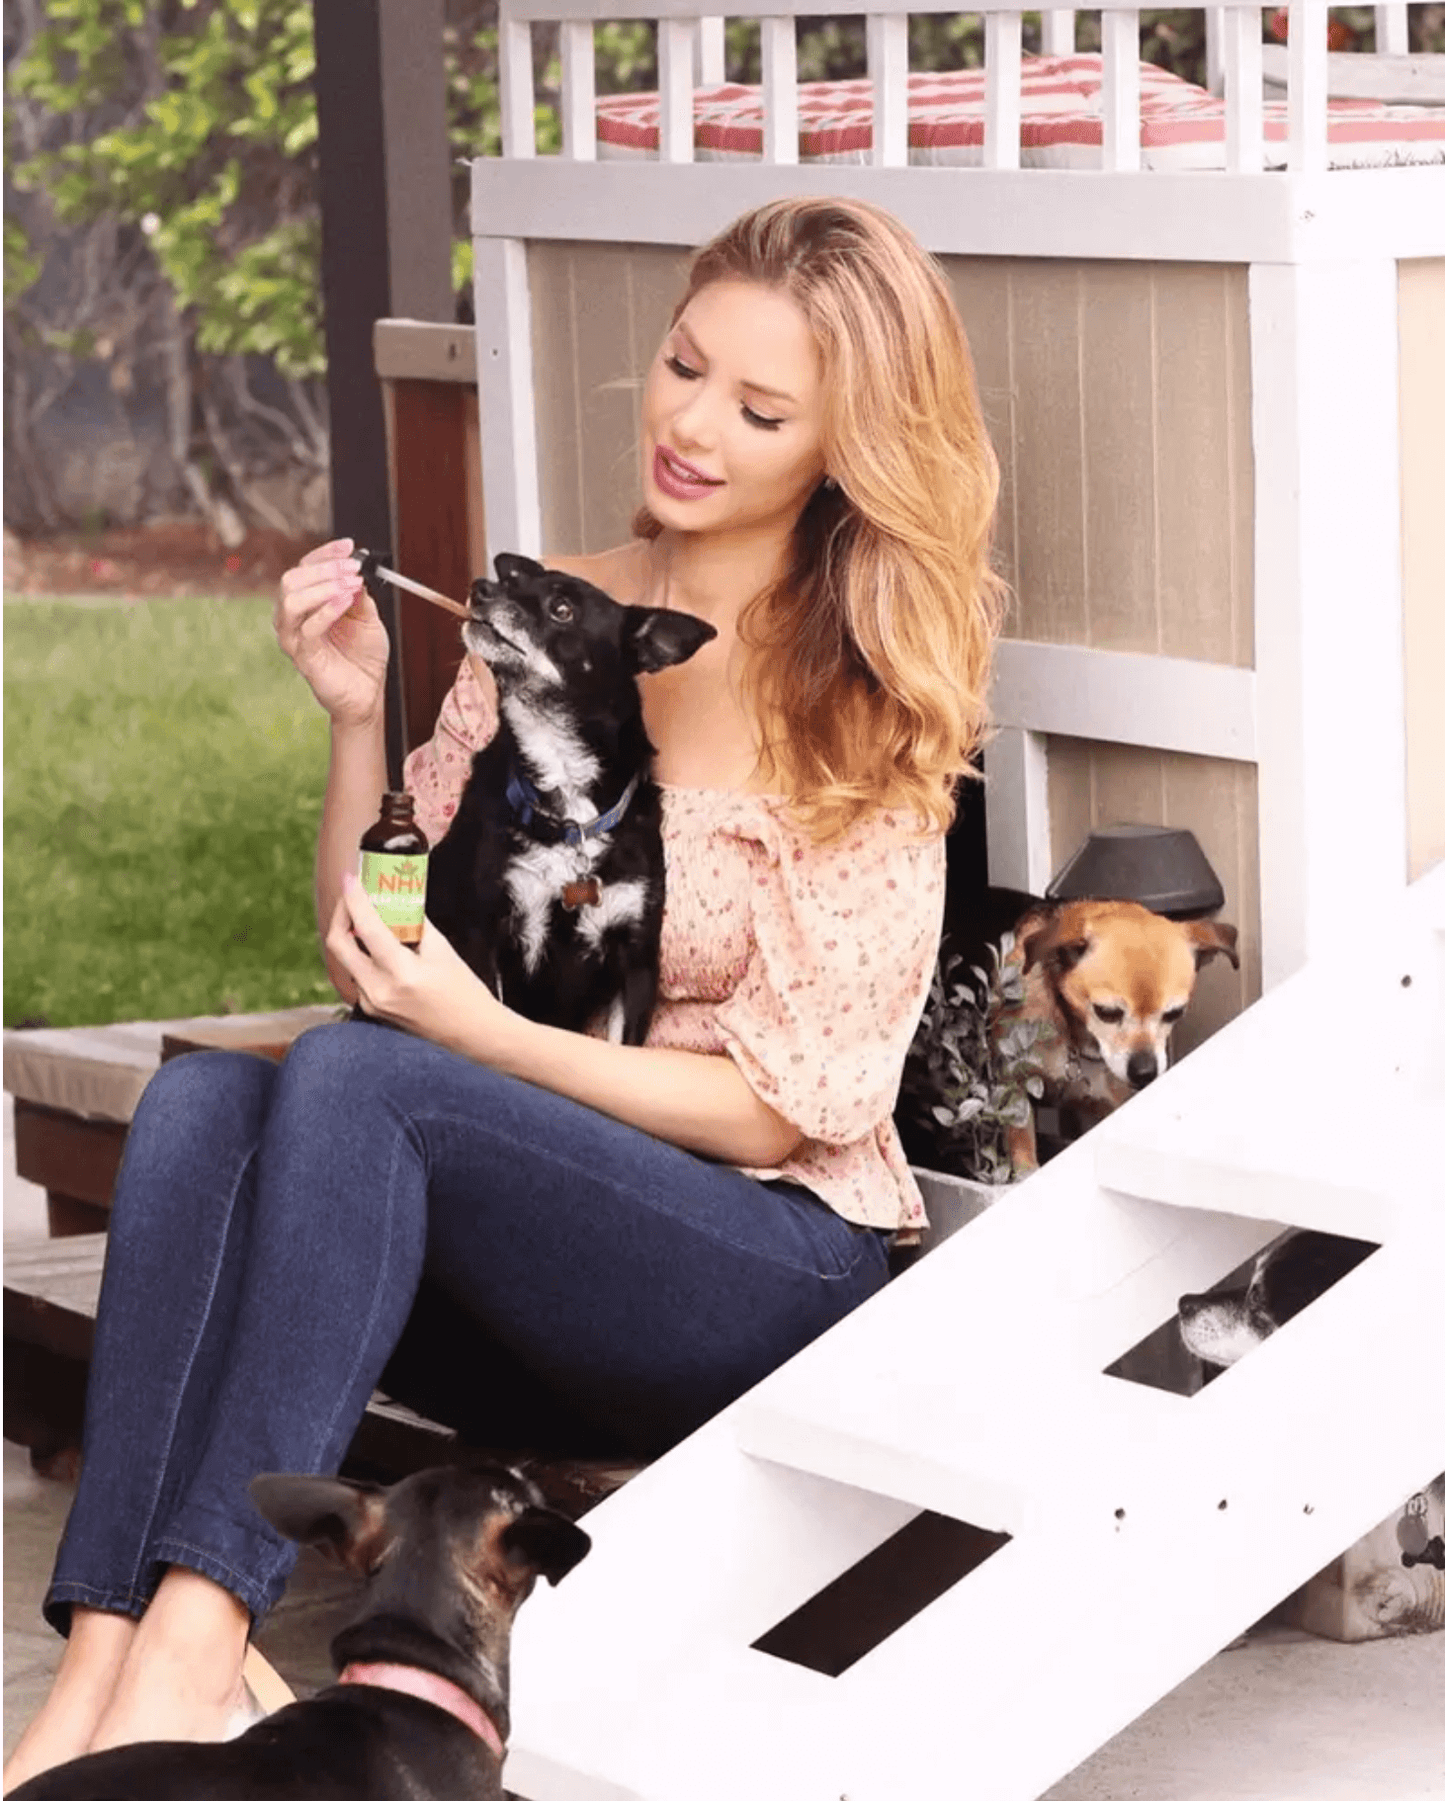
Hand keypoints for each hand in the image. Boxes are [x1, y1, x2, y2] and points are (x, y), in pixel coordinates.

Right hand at [275, 539, 390, 727]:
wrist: (368, 692)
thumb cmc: (363, 655)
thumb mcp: (366, 616)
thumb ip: (358, 593)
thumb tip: (355, 568)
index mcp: (306, 602)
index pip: (304, 567)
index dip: (326, 554)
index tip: (350, 546)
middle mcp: (292, 617)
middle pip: (292, 579)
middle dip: (325, 569)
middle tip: (353, 569)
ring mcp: (293, 637)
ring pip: (291, 599)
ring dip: (323, 586)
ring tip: (350, 585)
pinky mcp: (302, 656)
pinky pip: (306, 629)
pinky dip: (326, 610)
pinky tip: (345, 601)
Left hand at [327, 874, 511, 1054]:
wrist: (472, 1033)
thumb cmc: (464, 993)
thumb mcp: (442, 951)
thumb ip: (415, 923)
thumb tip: (399, 898)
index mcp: (401, 974)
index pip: (366, 928)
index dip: (354, 899)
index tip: (350, 878)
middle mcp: (379, 991)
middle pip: (338, 944)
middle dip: (341, 914)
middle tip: (352, 896)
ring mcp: (371, 1004)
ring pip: (346, 959)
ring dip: (351, 934)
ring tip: (368, 917)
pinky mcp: (371, 1010)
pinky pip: (357, 974)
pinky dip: (362, 955)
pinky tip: (376, 945)